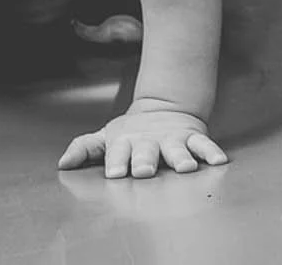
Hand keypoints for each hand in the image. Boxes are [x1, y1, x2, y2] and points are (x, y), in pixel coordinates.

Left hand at [58, 101, 227, 178]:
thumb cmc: (131, 133)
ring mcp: (172, 138)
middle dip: (145, 160)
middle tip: (145, 171)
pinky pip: (203, 143)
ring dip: (180, 157)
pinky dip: (211, 151)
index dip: (116, 162)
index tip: (115, 173)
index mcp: (126, 142)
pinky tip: (218, 160)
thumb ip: (85, 148)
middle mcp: (149, 141)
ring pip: (177, 148)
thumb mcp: (106, 137)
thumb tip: (62, 163)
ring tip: (186, 167)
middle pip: (147, 151)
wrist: (164, 107)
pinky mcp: (192, 135)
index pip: (118, 153)